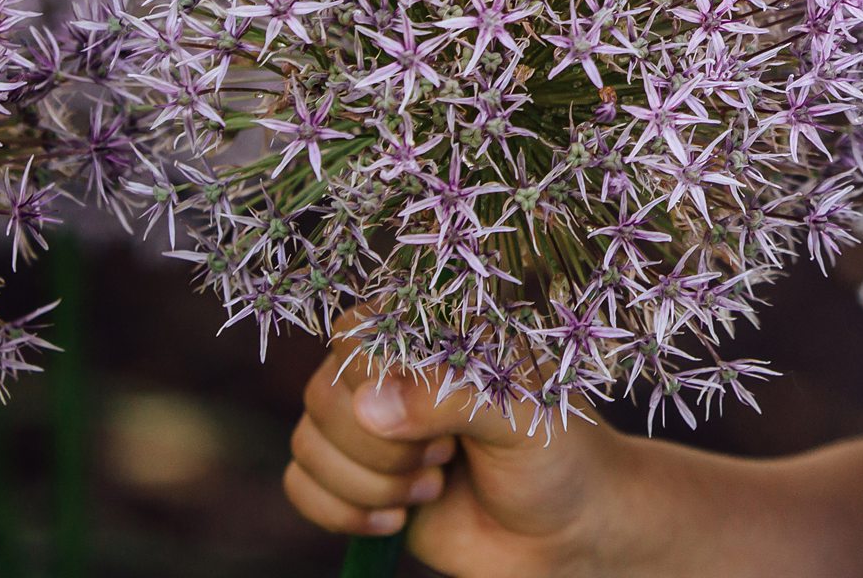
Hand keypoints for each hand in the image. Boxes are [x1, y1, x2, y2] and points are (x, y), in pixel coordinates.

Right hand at [284, 345, 633, 577]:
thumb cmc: (555, 455)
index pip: (356, 336)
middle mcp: (387, 372)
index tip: (442, 426)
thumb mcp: (522, 415)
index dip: (383, 388)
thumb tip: (367, 406)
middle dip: (381, 448)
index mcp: (430, 332)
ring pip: (307, 444)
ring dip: (369, 484)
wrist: (563, 530)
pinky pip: (299, 485)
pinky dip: (342, 512)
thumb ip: (451, 399)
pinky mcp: (353, 478)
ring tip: (434, 486)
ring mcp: (365, 425)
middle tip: (444, 458)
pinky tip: (398, 520)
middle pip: (322, 396)